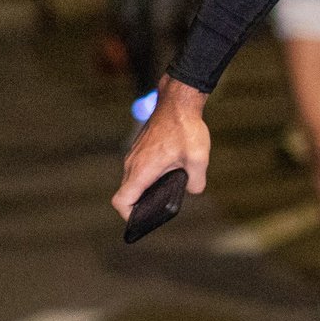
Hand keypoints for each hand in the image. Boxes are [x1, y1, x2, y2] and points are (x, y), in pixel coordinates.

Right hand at [113, 80, 211, 220]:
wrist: (178, 101)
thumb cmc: (185, 128)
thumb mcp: (199, 159)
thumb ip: (196, 182)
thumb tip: (193, 190)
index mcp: (142, 170)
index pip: (121, 200)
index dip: (128, 215)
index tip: (142, 218)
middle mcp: (133, 164)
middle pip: (127, 193)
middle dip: (140, 204)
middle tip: (159, 209)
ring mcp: (135, 154)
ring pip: (133, 180)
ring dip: (145, 189)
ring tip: (166, 191)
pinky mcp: (141, 147)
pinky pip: (139, 168)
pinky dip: (149, 176)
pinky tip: (169, 174)